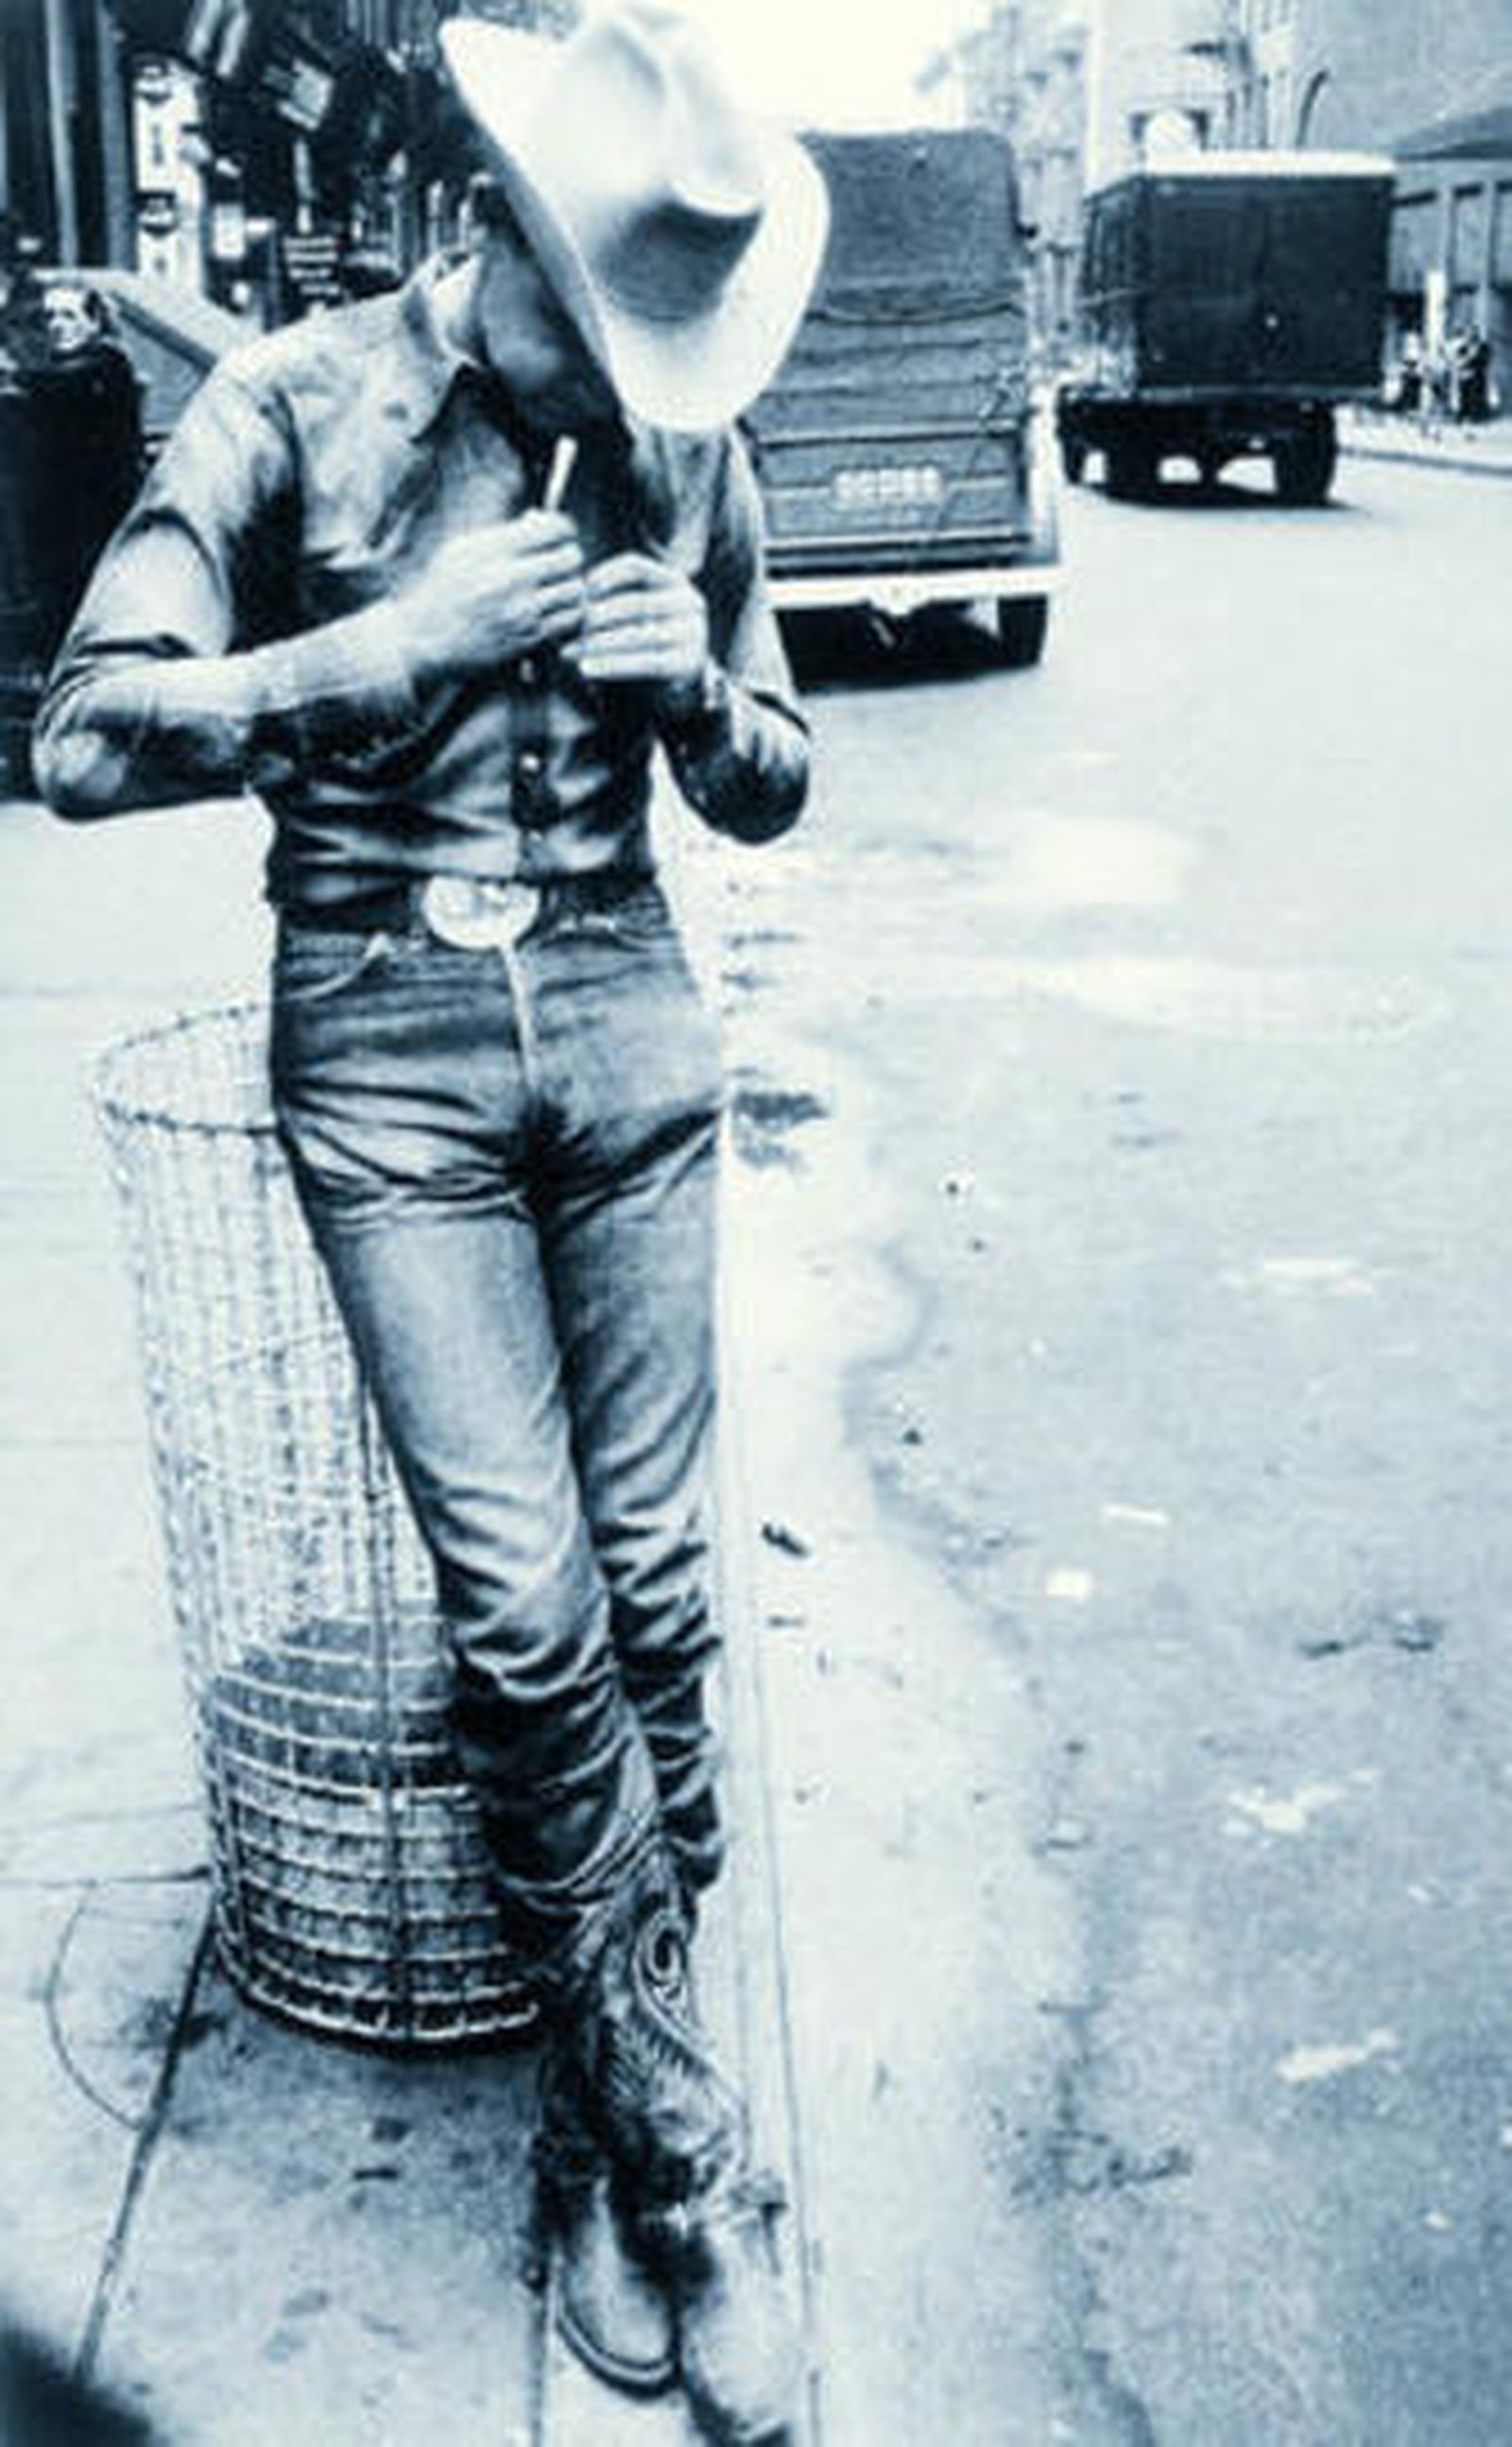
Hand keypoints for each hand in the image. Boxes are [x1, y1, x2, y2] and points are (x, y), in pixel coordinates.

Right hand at [401, 512, 584, 680]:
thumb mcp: (462, 549)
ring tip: (555, 588)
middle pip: (572, 557)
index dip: (563, 528)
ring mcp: (522, 610)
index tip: (557, 535)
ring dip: (570, 586)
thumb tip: (537, 518)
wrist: (425, 638)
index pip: (556, 527)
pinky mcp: (528, 637)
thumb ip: (502, 534)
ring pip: (575, 589)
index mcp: (495, 548)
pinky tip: (553, 610)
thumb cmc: (442, 590)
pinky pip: (569, 619)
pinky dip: (567, 613)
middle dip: (568, 557)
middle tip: (558, 563)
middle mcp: (511, 577)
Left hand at [568, 553, 707, 693]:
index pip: (635, 566)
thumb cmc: (651, 642)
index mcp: (675, 581)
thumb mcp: (641, 613)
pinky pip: (642, 662)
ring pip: (635, 634)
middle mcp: (688, 602)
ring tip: (571, 652)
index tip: (582, 589)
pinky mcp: (687, 663)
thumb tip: (573, 599)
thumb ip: (616, 600)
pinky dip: (610, 665)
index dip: (604, 574)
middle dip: (596, 616)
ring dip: (597, 643)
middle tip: (571, 629)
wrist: (683, 683)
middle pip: (633, 603)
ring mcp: (692, 633)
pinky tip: (586, 668)